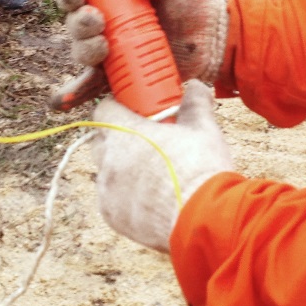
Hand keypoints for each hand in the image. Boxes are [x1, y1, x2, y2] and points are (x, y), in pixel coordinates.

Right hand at [50, 0, 228, 110]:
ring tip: (104, 47)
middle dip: (79, 23)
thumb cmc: (191, 2)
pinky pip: (90, 88)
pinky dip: (72, 95)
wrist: (213, 39)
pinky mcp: (118, 78)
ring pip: (81, 53)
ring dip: (84, 50)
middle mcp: (102, 25)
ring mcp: (109, 53)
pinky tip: (60, 102)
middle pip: (75, 24)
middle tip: (98, 21)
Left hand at [91, 80, 232, 251]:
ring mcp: (107, 190)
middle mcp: (108, 160)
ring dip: (122, 168)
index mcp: (125, 132)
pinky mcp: (112, 216)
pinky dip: (125, 196)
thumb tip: (195, 87)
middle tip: (146, 141)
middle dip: (118, 138)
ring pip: (106, 172)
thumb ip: (195, 103)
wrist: (202, 219)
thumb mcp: (204, 128)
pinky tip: (150, 197)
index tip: (134, 112)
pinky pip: (112, 199)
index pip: (103, 109)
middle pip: (101, 140)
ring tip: (152, 173)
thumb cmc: (201, 169)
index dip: (118, 108)